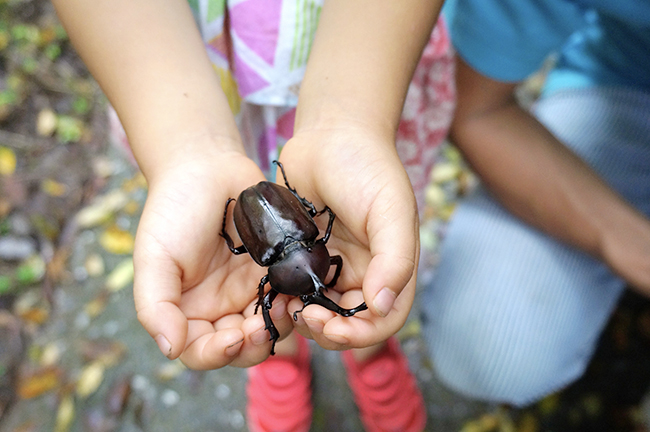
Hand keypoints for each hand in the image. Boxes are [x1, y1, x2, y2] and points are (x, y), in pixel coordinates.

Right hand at [133, 151, 295, 368]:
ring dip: (280, 326)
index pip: (200, 351)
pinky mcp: (277, 272)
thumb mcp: (155, 257)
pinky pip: (290, 297)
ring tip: (286, 305)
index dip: (217, 354)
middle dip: (254, 344)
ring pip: (271, 328)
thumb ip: (155, 305)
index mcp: (187, 310)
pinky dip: (295, 300)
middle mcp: (220, 307)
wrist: (208, 168)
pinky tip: (298, 289)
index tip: (234, 337)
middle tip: (264, 325)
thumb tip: (170, 349)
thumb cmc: (174, 210)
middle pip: (240, 347)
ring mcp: (251, 290)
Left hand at [278, 126, 418, 349]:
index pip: (383, 320)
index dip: (360, 334)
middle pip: (348, 323)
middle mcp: (361, 272)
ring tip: (286, 305)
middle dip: (328, 330)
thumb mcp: (391, 209)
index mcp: (389, 267)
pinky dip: (285, 297)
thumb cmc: (367, 166)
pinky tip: (273, 291)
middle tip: (304, 315)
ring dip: (304, 319)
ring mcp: (329, 266)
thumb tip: (382, 306)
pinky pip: (293, 288)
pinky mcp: (300, 256)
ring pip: (318, 311)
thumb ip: (394, 259)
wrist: (330, 134)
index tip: (332, 325)